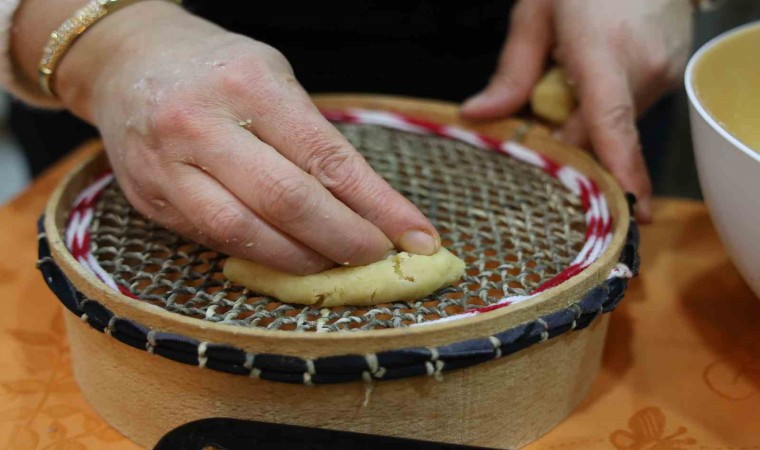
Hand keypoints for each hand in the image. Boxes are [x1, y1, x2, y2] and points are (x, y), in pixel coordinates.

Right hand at [56, 2, 438, 273]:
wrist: (126, 61)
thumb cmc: (218, 69)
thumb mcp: (274, 79)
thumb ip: (313, 139)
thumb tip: (369, 208)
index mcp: (250, 85)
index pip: (328, 160)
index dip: (380, 207)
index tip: (418, 235)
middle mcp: (203, 124)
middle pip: (288, 203)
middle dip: (345, 241)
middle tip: (379, 257)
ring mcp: (168, 164)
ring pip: (245, 234)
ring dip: (302, 261)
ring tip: (336, 264)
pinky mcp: (149, 198)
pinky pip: (213, 240)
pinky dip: (260, 256)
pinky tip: (288, 257)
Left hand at [461, 0, 693, 221]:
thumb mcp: (535, 13)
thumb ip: (511, 72)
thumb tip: (478, 117)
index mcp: (603, 52)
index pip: (611, 124)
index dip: (619, 172)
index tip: (634, 213)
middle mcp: (641, 70)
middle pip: (598, 137)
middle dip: (565, 143)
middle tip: (534, 125)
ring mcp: (662, 73)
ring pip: (611, 126)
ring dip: (582, 120)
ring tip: (564, 80)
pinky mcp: (668, 73)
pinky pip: (626, 110)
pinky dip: (601, 107)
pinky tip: (586, 77)